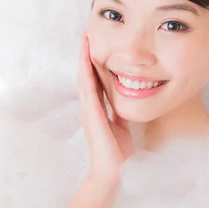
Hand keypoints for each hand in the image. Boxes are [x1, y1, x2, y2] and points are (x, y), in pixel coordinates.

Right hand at [78, 35, 134, 184]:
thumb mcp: (121, 127)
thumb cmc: (116, 152)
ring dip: (84, 59)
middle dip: (86, 56)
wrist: (112, 171)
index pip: (95, 80)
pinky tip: (87, 61)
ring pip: (84, 78)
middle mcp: (90, 106)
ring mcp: (89, 109)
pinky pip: (88, 90)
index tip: (94, 46)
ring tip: (84, 42)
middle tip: (86, 36)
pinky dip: (86, 74)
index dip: (94, 63)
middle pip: (86, 75)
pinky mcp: (92, 114)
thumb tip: (124, 104)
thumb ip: (119, 114)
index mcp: (98, 109)